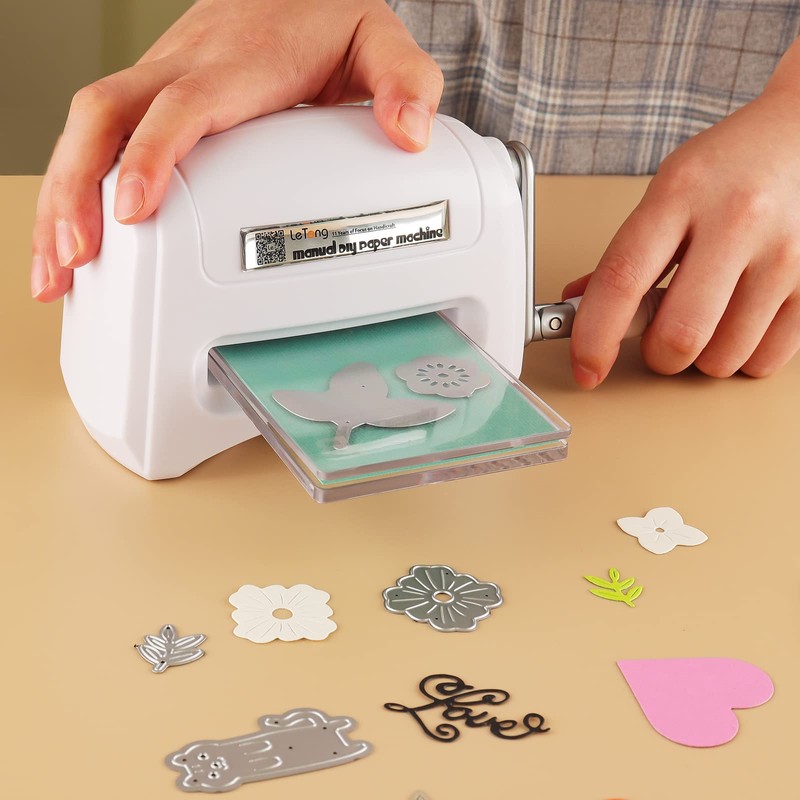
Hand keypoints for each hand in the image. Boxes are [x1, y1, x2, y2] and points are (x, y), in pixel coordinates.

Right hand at [31, 0, 442, 301]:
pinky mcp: (154, 93)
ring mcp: (162, 77)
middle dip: (76, 189)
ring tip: (56, 268)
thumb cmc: (332, 18)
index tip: (132, 211)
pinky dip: (77, 185)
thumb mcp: (382, 41)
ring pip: (89, 126)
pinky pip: (101, 134)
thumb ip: (405, 82)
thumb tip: (410, 133)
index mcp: (239, 62)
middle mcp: (186, 66)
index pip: (182, 106)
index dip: (152, 157)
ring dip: (62, 197)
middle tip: (73, 260)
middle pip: (106, 114)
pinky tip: (73, 230)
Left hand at [564, 80, 799, 386]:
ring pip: (722, 358)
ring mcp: (786, 254)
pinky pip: (765, 361)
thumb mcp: (668, 193)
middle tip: (659, 337)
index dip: (595, 337)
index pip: (621, 280)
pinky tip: (740, 323)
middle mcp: (737, 221)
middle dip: (657, 355)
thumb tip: (579, 307)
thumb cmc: (730, 168)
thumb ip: (625, 253)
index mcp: (680, 195)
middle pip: (679, 335)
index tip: (585, 368)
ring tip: (708, 317)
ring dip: (702, 358)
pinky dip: (742, 357)